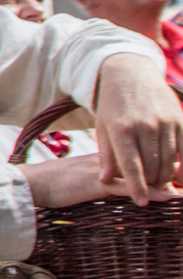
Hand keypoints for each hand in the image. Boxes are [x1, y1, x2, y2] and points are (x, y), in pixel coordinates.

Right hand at [18, 153, 179, 209]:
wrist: (32, 183)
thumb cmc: (56, 181)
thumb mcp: (85, 176)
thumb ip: (106, 176)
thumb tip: (124, 180)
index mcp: (108, 155)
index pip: (142, 154)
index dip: (166, 161)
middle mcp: (110, 159)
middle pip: (148, 161)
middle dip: (174, 170)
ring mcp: (104, 171)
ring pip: (143, 173)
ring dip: (169, 180)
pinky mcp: (96, 183)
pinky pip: (127, 186)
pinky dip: (150, 191)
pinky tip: (169, 196)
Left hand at [92, 54, 182, 204]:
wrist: (130, 75)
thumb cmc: (113, 107)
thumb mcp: (103, 128)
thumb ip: (106, 156)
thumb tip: (106, 181)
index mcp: (121, 129)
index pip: (131, 165)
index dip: (137, 187)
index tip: (141, 203)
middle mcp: (144, 126)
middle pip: (153, 167)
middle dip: (152, 183)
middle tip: (151, 192)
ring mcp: (164, 122)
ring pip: (170, 161)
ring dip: (167, 177)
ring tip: (162, 185)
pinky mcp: (179, 119)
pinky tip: (180, 175)